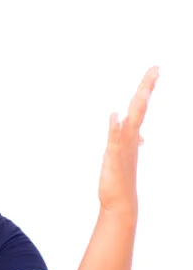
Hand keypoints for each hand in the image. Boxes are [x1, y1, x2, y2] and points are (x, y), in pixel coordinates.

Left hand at [98, 66, 159, 216]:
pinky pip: (115, 140)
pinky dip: (115, 128)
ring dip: (137, 105)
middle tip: (155, 69)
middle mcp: (130, 137)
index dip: (147, 89)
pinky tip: (115, 116)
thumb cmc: (121, 177)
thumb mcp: (124, 155)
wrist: (119, 200)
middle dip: (146, 88)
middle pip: (139, 108)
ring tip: (143, 89)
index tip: (154, 71)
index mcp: (131, 134)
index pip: (140, 107)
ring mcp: (123, 147)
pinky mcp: (114, 157)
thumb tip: (141, 137)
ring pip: (132, 121)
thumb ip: (130, 143)